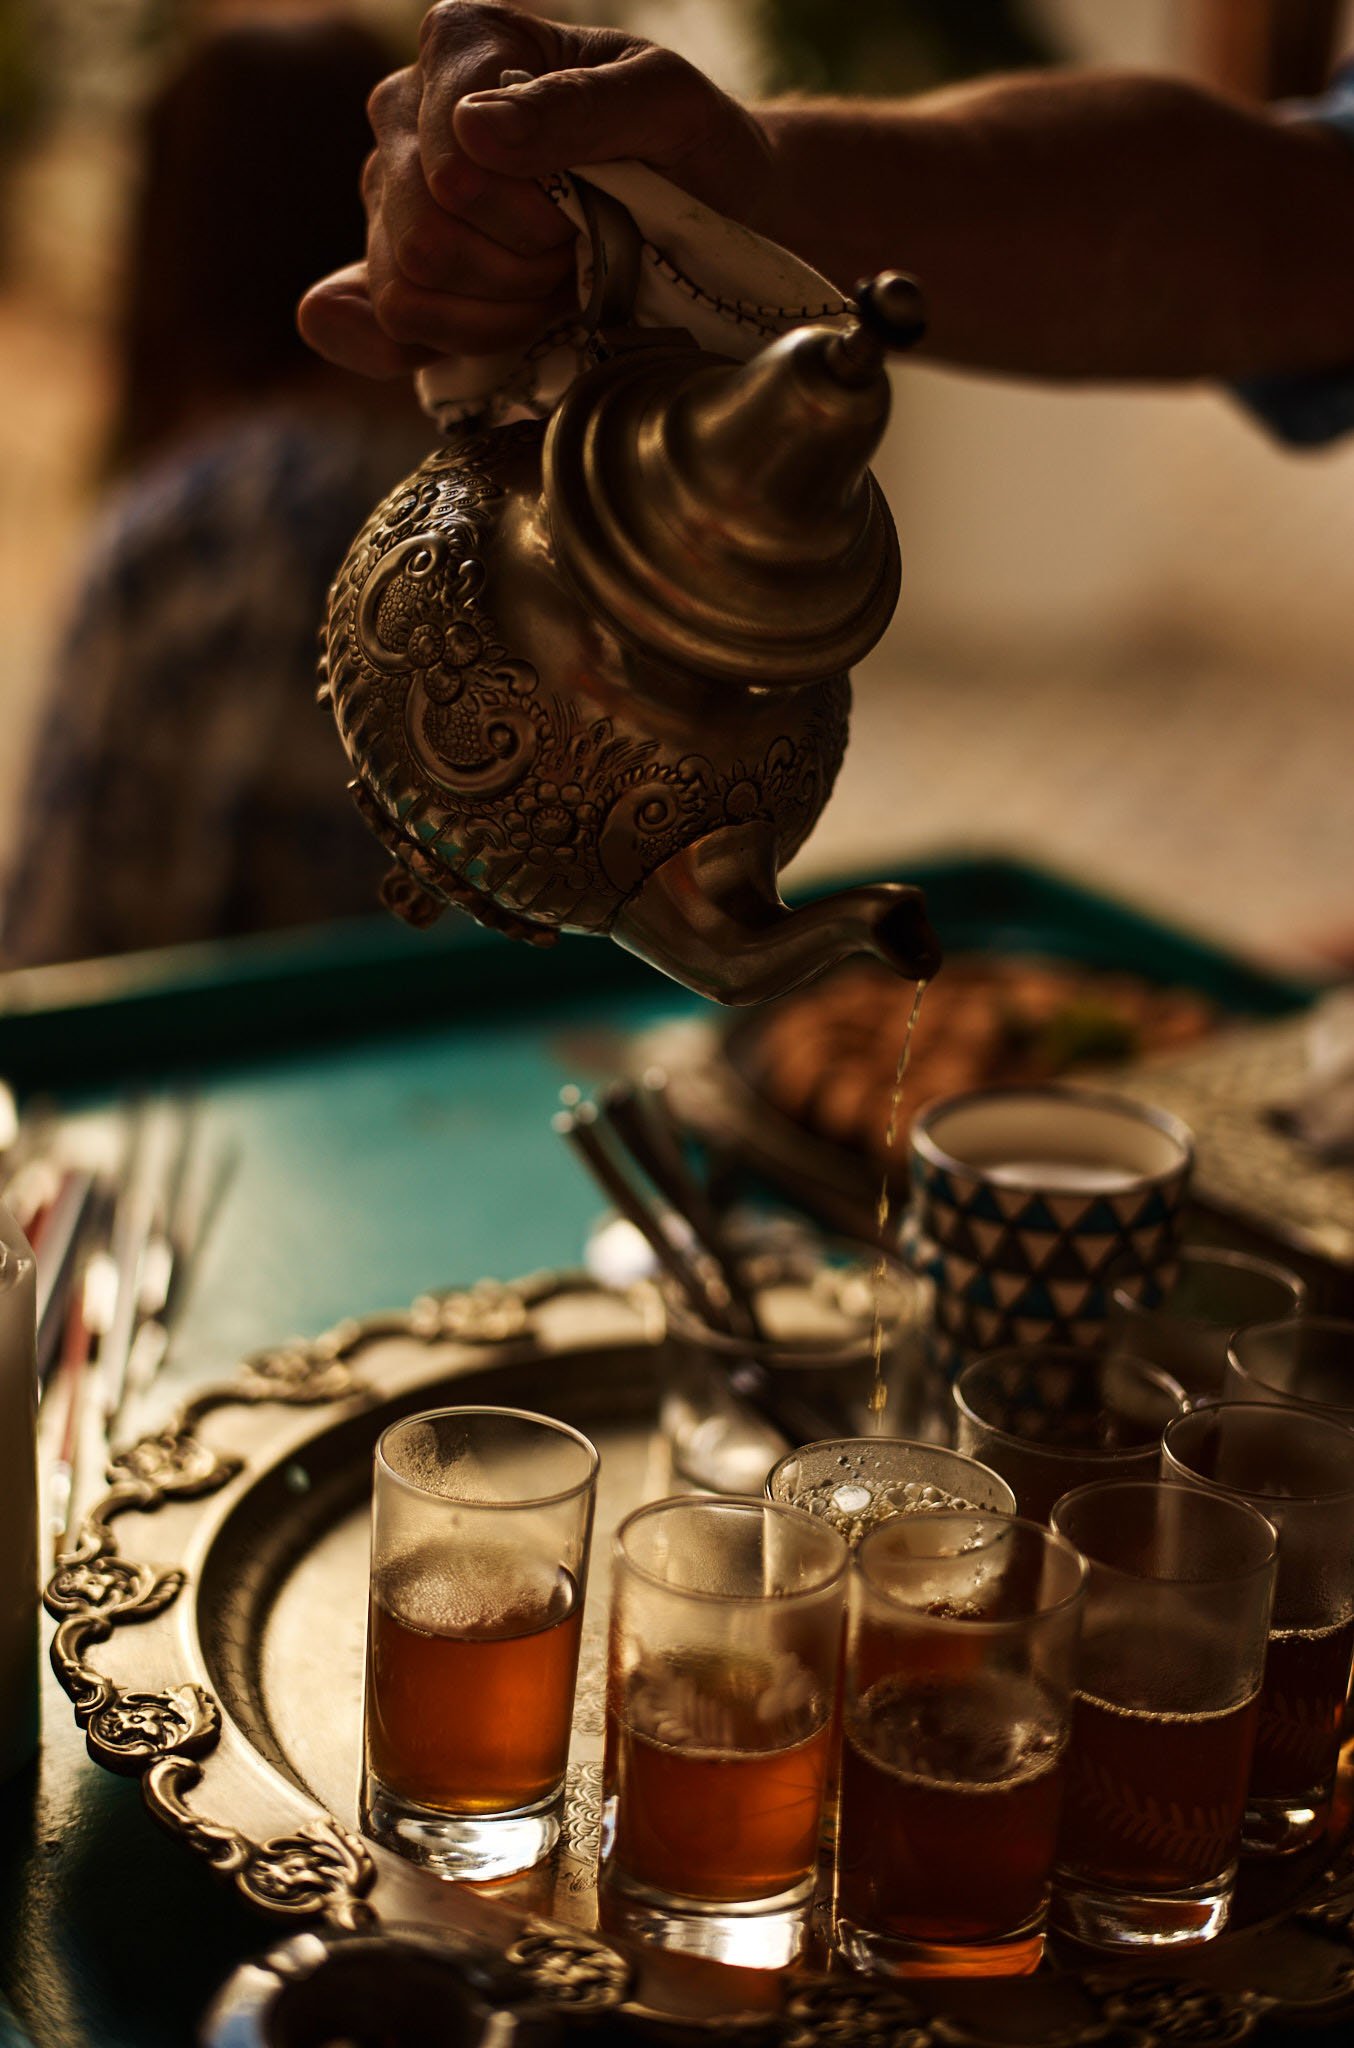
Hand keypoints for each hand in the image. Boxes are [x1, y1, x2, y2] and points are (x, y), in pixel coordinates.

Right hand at [298, 1, 774, 375]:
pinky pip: (383, 323)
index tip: (590, 202)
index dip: (530, 213)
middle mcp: (407, 111)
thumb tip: (473, 128)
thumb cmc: (688, 147)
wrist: (707, 213)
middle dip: (520, 263)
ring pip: (408, 289)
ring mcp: (392, 193)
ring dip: (501, 307)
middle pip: (423, 236)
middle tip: (579, 245)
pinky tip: (506, 322)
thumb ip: (577, 105)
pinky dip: (452, 341)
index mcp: (463, 44)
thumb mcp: (665, 106)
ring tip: (557, 275)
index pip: (452, 165)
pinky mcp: (395, 268)